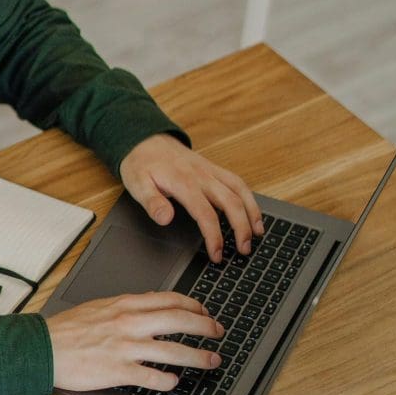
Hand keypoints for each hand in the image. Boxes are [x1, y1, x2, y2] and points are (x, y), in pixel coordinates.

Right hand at [46, 292, 224, 390]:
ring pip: (173, 350)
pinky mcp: (119, 370)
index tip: (204, 311)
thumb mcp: (98, 307)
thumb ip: (125, 306)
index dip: (193, 305)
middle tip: (218, 332)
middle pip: (178, 320)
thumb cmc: (66, 329)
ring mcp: (125, 347)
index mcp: (123, 305)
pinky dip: (169, 380)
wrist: (43, 347)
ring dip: (198, 356)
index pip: (168, 299)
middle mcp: (128, 323)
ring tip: (212, 360)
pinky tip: (175, 382)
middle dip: (205, 326)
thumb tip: (149, 304)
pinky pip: (153, 376)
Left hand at [120, 133, 263, 261]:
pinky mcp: (213, 168)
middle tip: (244, 250)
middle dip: (242, 228)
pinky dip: (249, 197)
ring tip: (258, 233)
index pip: (206, 214)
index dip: (214, 237)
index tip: (217, 255)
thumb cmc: (141, 164)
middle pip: (232, 202)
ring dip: (253, 212)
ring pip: (240, 190)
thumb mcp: (137, 185)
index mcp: (183, 183)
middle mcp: (202, 176)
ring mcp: (210, 171)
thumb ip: (152, 202)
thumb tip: (165, 219)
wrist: (146, 139)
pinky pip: (237, 182)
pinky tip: (252, 211)